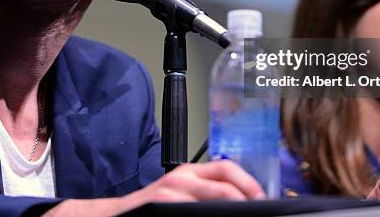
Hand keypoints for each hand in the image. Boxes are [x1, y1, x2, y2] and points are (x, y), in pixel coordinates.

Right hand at [122, 160, 265, 205]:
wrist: (117, 215)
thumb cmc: (153, 207)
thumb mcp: (180, 193)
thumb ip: (204, 194)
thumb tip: (238, 201)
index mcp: (191, 172)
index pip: (227, 167)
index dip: (248, 182)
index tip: (263, 198)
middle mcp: (183, 177)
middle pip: (225, 178)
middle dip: (247, 194)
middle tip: (259, 207)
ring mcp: (172, 191)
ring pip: (214, 197)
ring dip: (232, 209)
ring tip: (243, 216)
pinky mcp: (162, 205)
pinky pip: (192, 212)